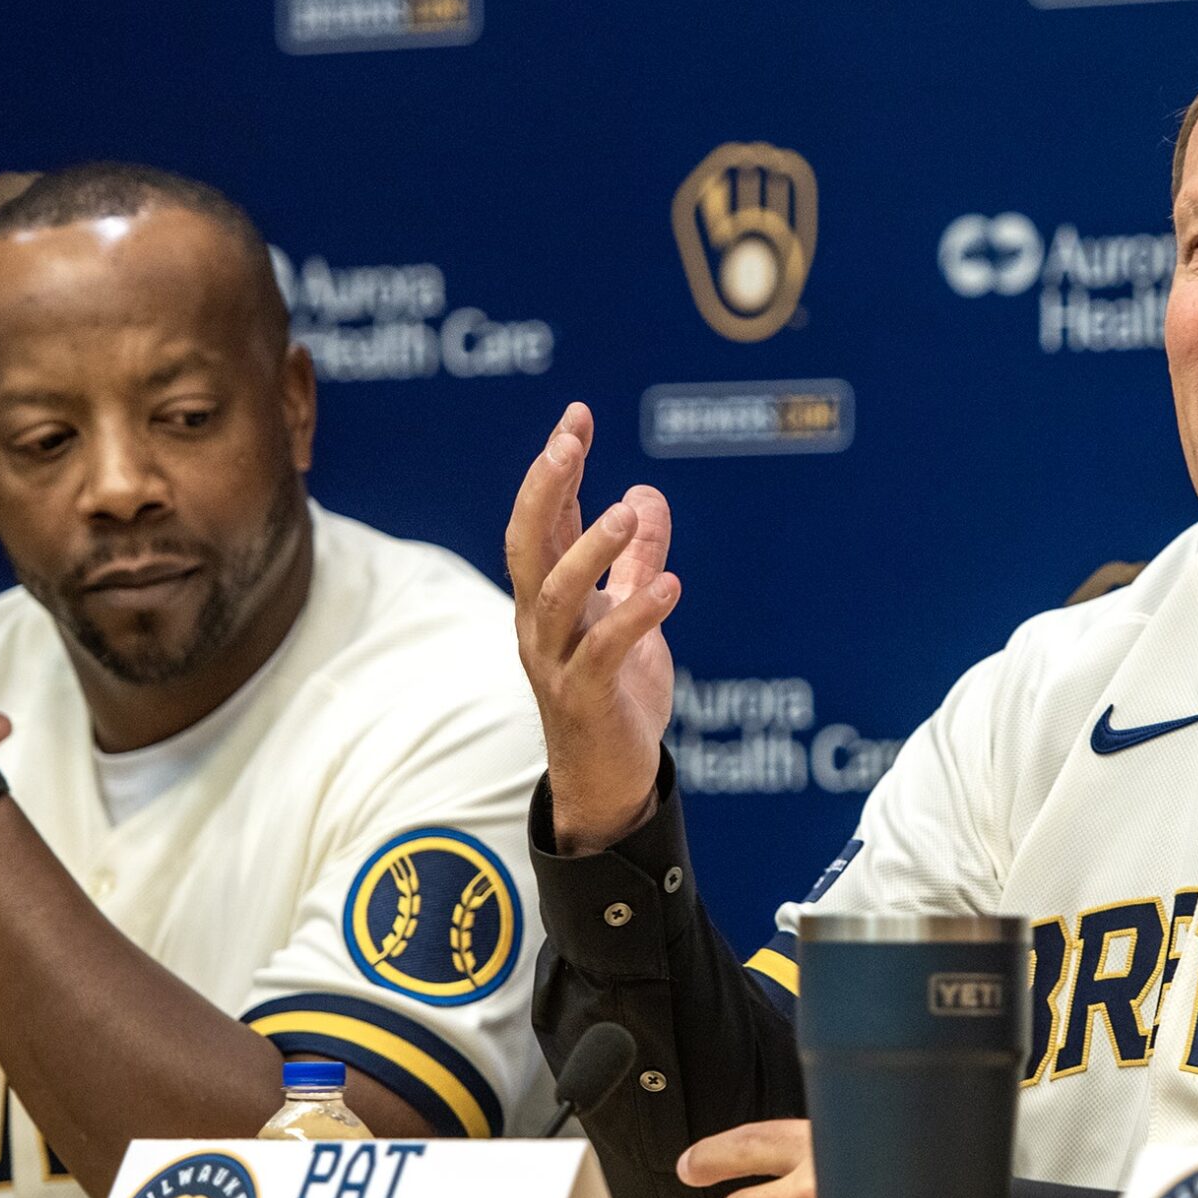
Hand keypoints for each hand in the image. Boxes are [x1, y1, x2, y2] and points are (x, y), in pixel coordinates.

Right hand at [504, 402, 680, 854]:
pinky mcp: (584, 697)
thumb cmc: (615, 696)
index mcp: (548, 598)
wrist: (610, 781)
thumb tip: (646, 494)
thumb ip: (636, 559)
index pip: (544, 521)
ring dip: (590, 550)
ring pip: (556, 596)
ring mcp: (555, 661)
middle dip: (545, 490)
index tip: (577, 416)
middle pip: (527, 546)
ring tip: (627, 512)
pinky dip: (636, 616)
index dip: (557, 470)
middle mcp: (540, 623)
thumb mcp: (631, 616)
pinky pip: (603, 651)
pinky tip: (670, 587)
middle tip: (568, 441)